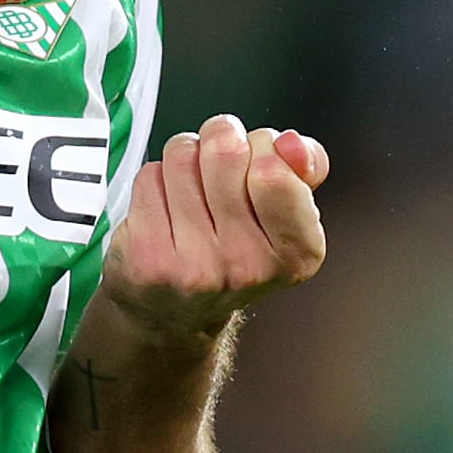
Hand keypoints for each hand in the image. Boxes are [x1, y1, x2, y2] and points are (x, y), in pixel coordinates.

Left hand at [100, 117, 328, 345]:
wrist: (174, 312)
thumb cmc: (232, 250)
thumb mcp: (286, 213)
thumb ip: (303, 168)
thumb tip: (291, 143)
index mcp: (296, 253)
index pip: (274, 171)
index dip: (261, 146)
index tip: (258, 161)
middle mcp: (248, 266)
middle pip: (225, 150)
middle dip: (221, 140)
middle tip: (220, 164)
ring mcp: (196, 265)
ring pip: (182, 155)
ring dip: (185, 157)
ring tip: (193, 187)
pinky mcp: (151, 258)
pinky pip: (150, 175)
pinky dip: (156, 179)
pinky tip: (166, 208)